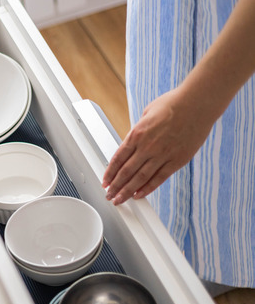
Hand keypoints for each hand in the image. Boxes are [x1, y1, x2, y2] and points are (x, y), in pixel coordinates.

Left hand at [101, 87, 215, 204]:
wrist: (198, 103)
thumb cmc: (173, 104)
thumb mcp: (146, 113)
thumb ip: (138, 130)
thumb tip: (132, 141)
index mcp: (137, 134)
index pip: (118, 158)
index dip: (110, 173)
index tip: (105, 181)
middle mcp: (147, 146)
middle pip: (126, 172)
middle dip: (115, 186)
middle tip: (109, 195)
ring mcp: (162, 155)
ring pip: (140, 178)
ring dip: (127, 191)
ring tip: (119, 200)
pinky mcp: (177, 160)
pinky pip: (160, 178)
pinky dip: (148, 188)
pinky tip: (139, 195)